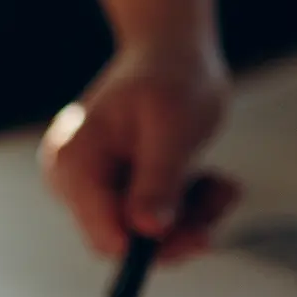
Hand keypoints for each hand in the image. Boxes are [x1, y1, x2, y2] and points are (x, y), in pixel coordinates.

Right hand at [40, 41, 239, 261]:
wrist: (172, 51)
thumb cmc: (173, 79)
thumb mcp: (173, 128)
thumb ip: (158, 180)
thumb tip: (146, 230)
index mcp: (74, 164)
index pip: (105, 235)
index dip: (152, 246)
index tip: (203, 236)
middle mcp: (72, 180)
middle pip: (125, 238)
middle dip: (179, 227)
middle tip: (224, 198)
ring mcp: (92, 186)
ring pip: (145, 232)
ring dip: (191, 215)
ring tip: (223, 185)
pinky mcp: (115, 189)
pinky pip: (151, 218)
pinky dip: (187, 206)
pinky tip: (211, 181)